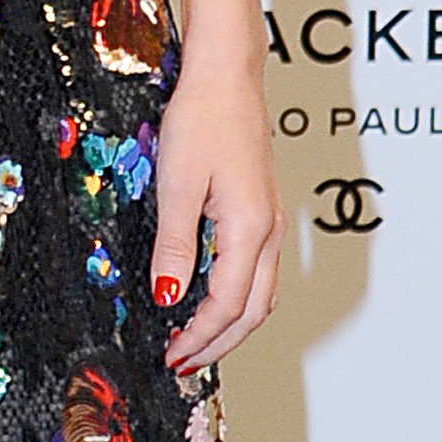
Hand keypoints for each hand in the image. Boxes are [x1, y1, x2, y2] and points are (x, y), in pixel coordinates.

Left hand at [148, 59, 280, 372]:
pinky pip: (257, 271)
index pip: (227, 305)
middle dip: (218, 344)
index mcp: (250, 229)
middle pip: (253, 310)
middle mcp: (270, 231)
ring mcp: (271, 222)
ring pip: (260, 294)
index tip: (171, 358)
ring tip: (193, 342)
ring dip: (230, 325)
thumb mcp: (175, 184)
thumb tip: (169, 296)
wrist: (227, 76)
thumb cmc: (201, 119)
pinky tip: (207, 299)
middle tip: (182, 364)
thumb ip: (174, 245)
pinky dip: (236, 299)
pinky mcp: (262, 211)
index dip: (199, 338)